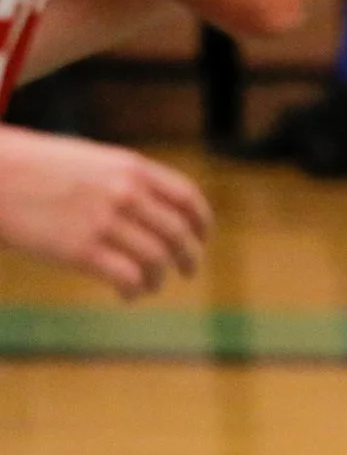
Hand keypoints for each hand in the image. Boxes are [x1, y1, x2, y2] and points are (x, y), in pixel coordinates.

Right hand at [0, 127, 209, 299]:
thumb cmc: (37, 168)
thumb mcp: (92, 160)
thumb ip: (125, 179)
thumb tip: (155, 207)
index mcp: (132, 168)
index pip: (186, 198)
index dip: (201, 222)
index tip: (201, 238)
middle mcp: (126, 194)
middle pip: (177, 233)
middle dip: (189, 255)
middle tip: (189, 269)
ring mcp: (105, 223)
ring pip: (156, 259)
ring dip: (160, 277)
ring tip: (153, 285)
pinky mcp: (81, 251)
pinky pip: (128, 277)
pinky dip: (136, 290)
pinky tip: (130, 294)